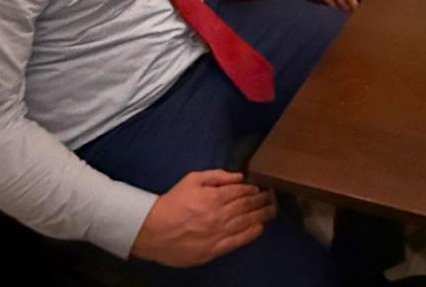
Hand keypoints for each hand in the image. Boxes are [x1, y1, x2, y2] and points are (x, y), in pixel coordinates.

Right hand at [130, 170, 275, 266]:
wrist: (152, 230)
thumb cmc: (172, 202)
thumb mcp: (192, 180)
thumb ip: (217, 176)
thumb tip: (239, 176)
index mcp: (215, 196)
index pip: (242, 192)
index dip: (254, 189)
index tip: (261, 188)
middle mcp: (220, 214)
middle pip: (248, 206)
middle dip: (263, 200)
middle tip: (273, 197)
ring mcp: (218, 232)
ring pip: (247, 222)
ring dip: (262, 214)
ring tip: (272, 210)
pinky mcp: (214, 249)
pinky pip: (239, 241)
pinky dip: (252, 233)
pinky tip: (260, 228)